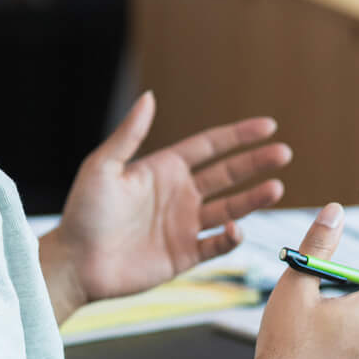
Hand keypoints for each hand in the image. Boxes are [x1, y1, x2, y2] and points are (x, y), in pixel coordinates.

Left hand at [44, 92, 288, 308]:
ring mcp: (184, 226)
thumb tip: (150, 96)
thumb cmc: (83, 212)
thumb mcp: (103, 166)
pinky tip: (236, 228)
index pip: (210, 147)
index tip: (268, 126)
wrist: (75, 262)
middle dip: (256, 163)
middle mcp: (179, 195)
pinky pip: (216, 245)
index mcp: (164, 169)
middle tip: (284, 153)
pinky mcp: (184, 255)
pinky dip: (231, 238)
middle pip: (228, 175)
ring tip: (276, 188)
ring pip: (230, 209)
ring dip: (253, 199)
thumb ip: (130, 134)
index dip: (238, 136)